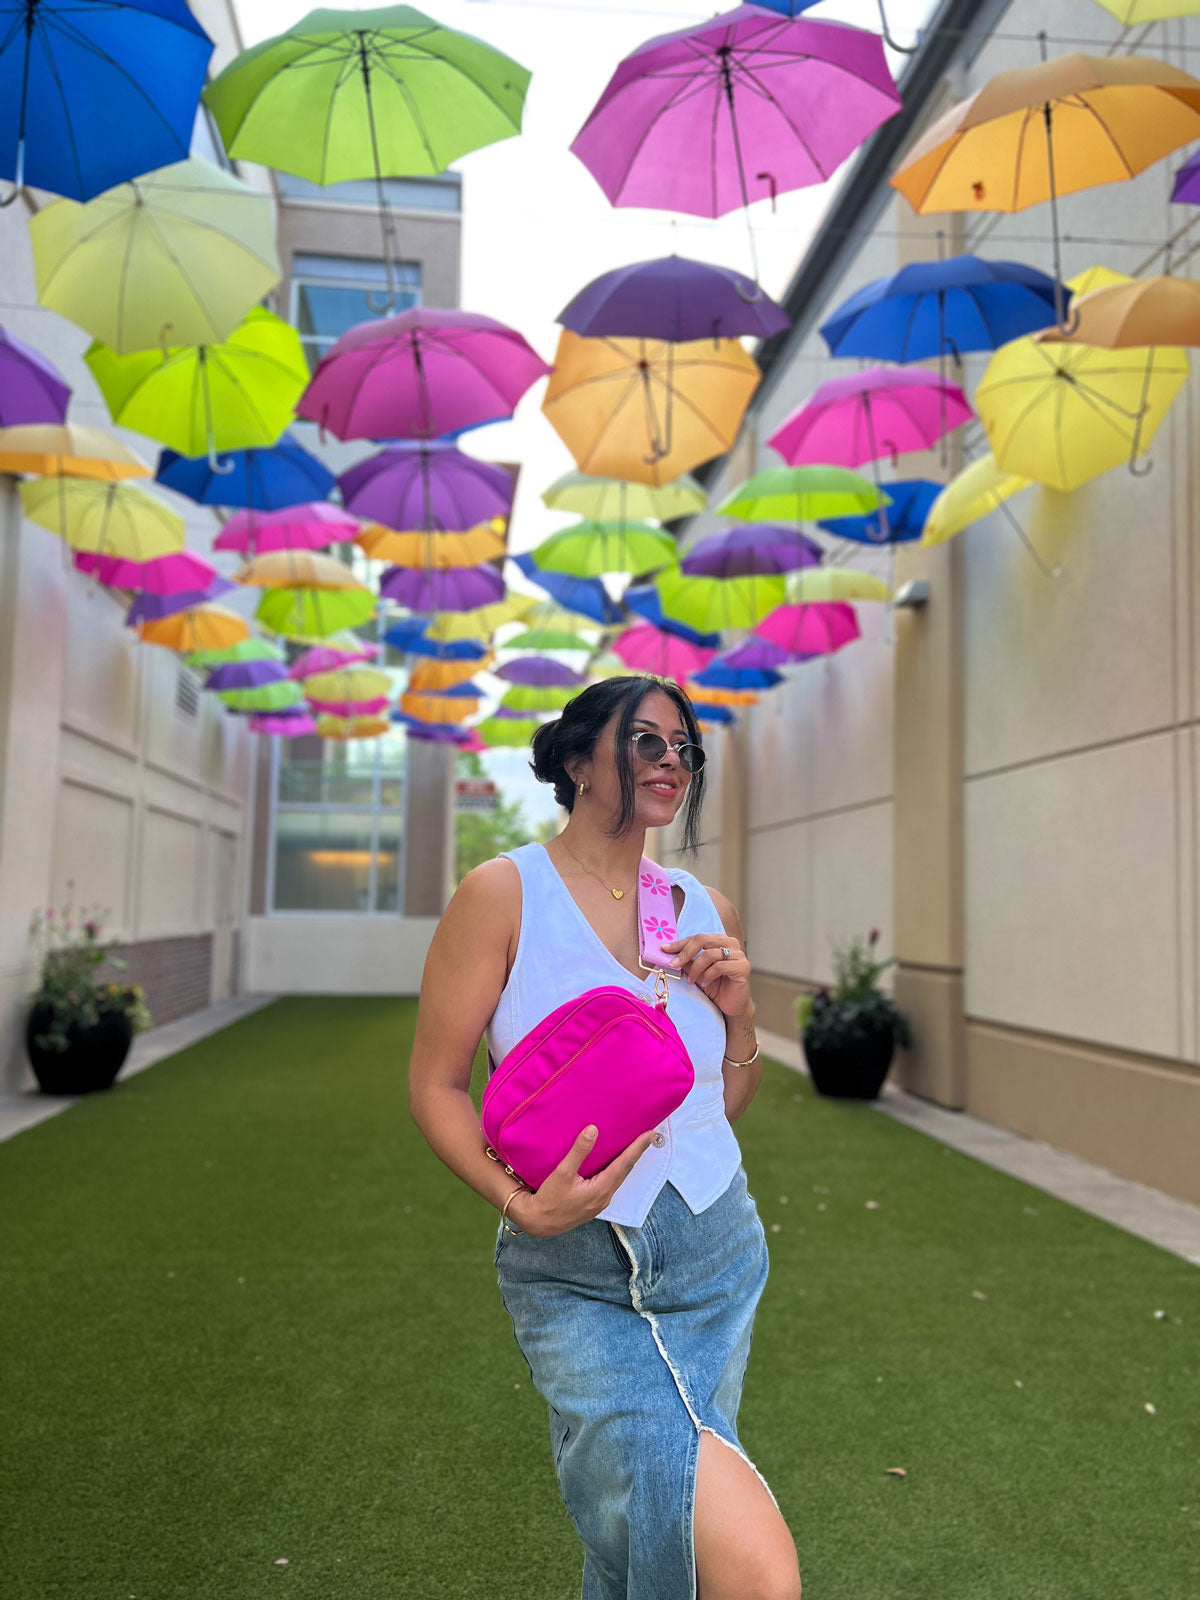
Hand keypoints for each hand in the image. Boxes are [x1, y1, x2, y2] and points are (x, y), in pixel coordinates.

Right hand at [510, 1124, 658, 1237]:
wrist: (538, 1223)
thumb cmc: (549, 1199)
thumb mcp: (562, 1173)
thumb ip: (578, 1151)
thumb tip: (593, 1130)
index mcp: (601, 1189)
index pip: (625, 1164)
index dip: (638, 1148)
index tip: (651, 1134)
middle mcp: (605, 1197)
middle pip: (625, 1171)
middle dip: (637, 1153)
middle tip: (649, 1136)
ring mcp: (600, 1202)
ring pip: (618, 1177)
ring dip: (627, 1161)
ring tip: (634, 1146)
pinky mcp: (593, 1203)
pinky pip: (610, 1183)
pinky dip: (616, 1170)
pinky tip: (613, 1163)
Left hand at [659, 933, 752, 1018]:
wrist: (731, 1006)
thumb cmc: (715, 987)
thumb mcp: (697, 972)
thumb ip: (687, 961)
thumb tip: (669, 953)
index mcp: (719, 940)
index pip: (697, 937)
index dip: (679, 943)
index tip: (664, 949)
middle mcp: (731, 943)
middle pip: (703, 940)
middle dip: (685, 952)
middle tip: (674, 964)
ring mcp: (739, 955)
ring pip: (710, 954)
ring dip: (696, 968)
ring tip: (691, 981)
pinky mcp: (743, 967)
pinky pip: (720, 966)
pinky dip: (708, 975)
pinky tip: (705, 984)